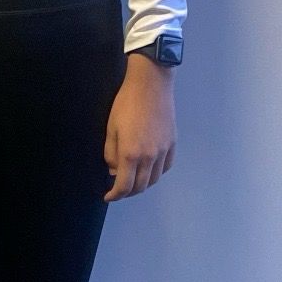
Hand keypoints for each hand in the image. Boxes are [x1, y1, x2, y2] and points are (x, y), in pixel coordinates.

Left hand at [103, 55, 176, 199]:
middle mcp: (150, 157)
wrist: (151, 85)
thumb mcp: (111, 128)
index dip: (115, 195)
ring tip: (133, 181)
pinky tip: (149, 170)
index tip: (108, 197)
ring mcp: (164, 151)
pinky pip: (166, 167)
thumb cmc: (126, 104)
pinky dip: (156, 174)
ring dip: (143, 185)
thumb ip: (110, 153)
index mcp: (130, 154)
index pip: (124, 186)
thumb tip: (114, 171)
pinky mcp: (172, 143)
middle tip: (118, 190)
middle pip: (141, 186)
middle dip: (127, 193)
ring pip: (155, 179)